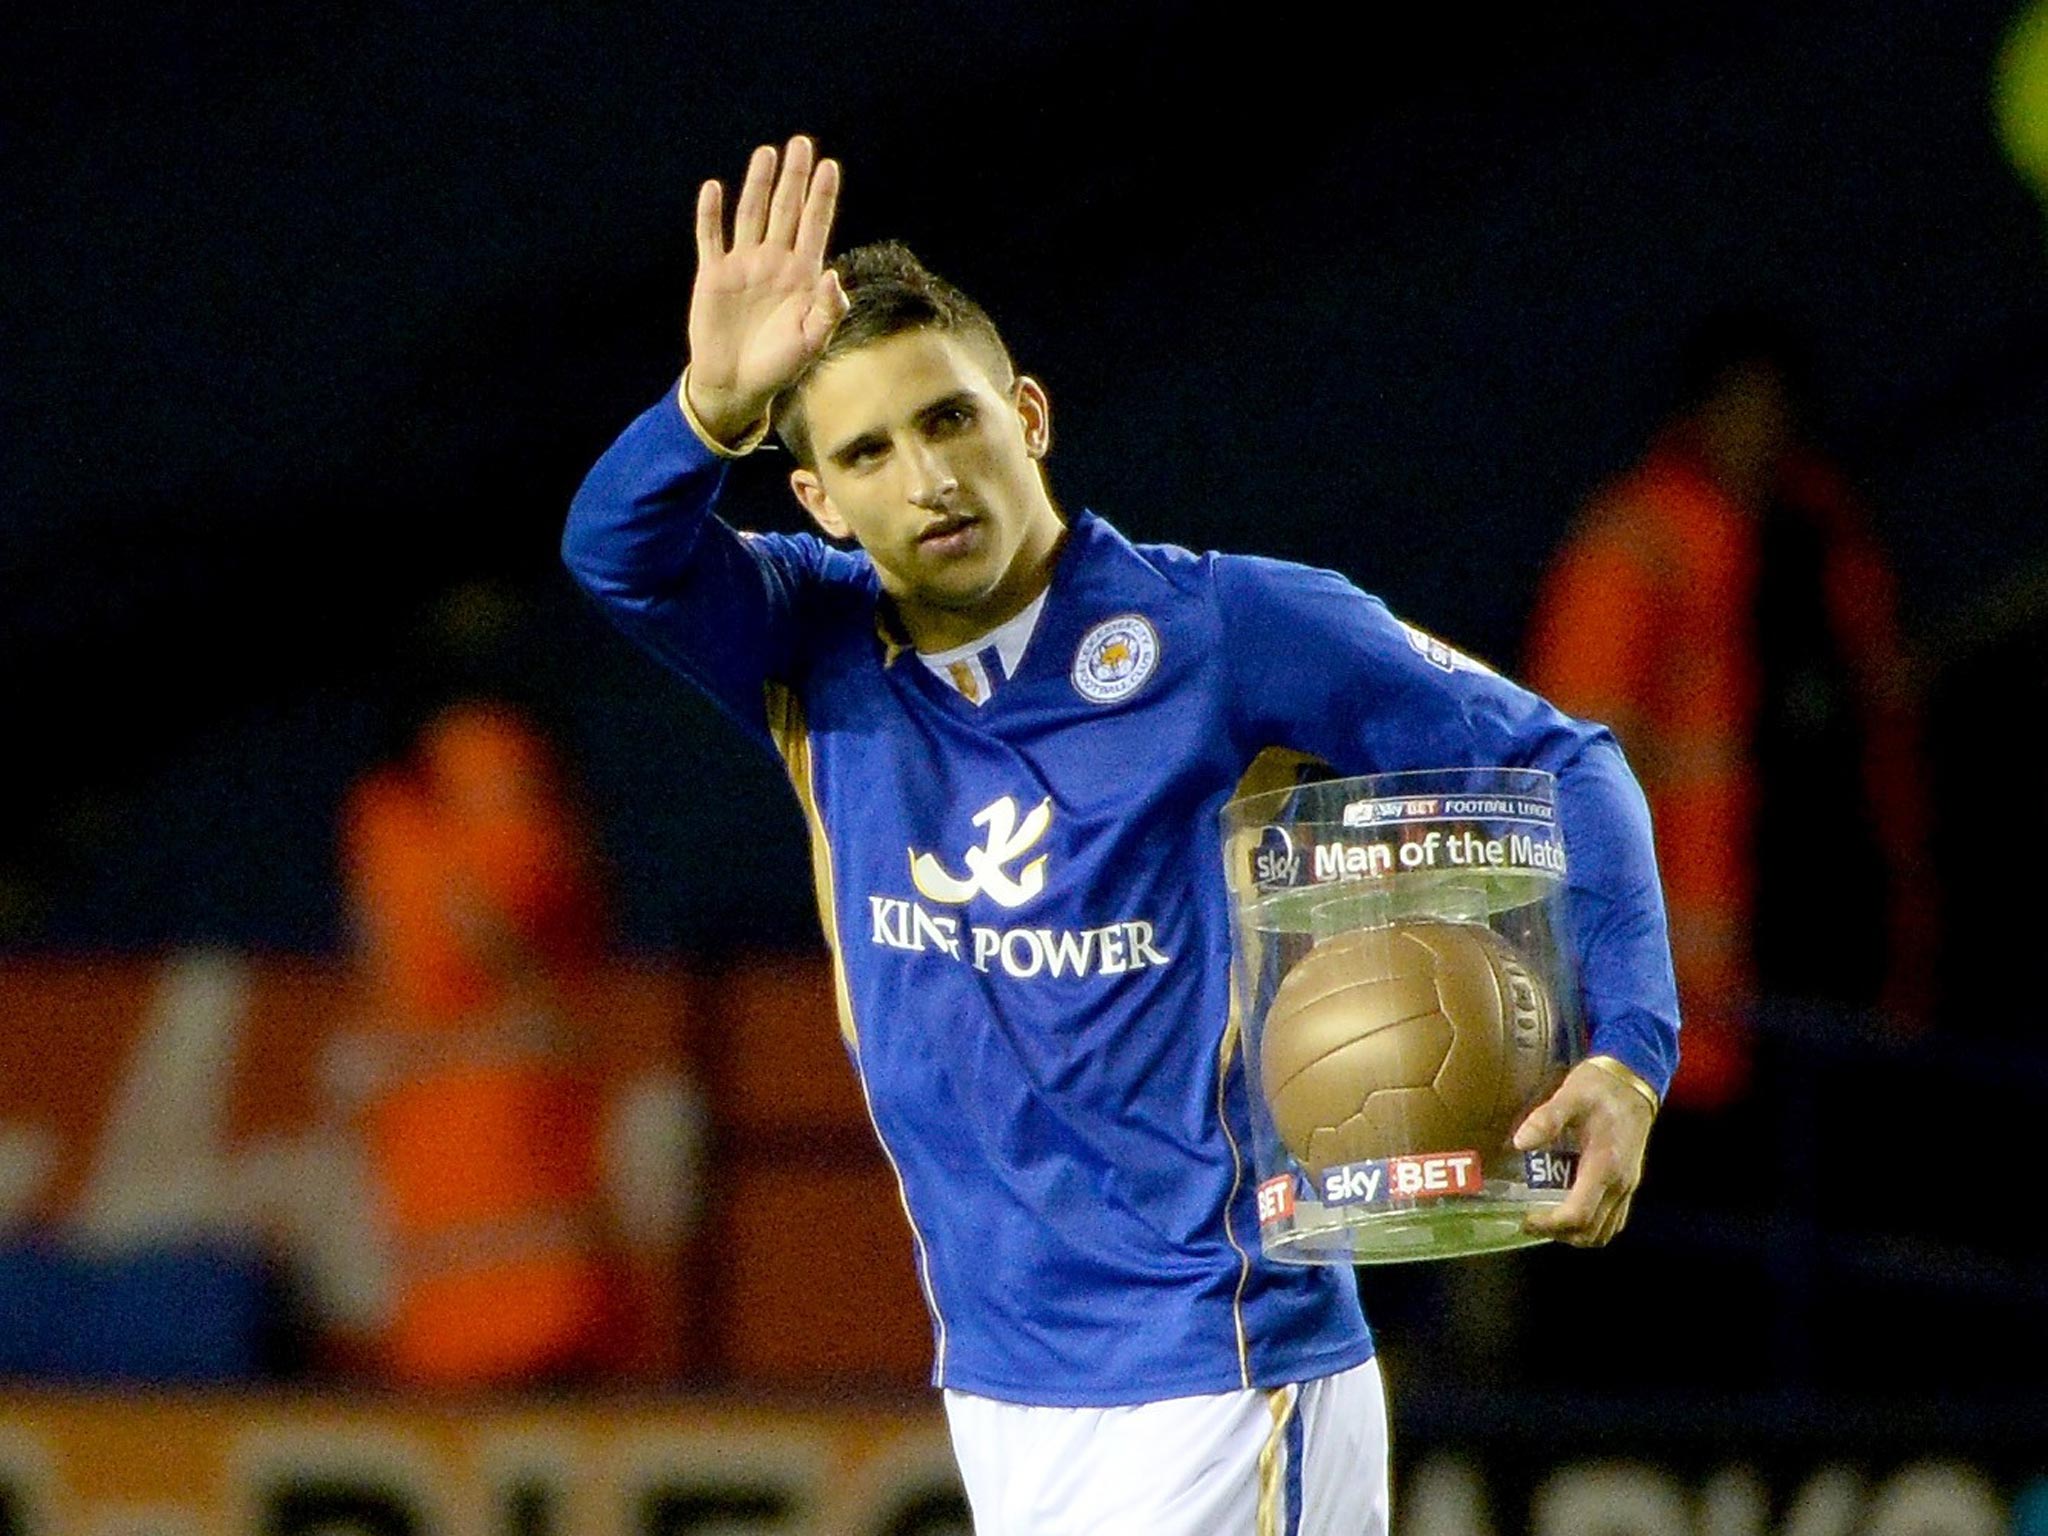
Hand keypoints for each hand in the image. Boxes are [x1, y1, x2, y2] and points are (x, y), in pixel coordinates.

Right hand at [686, 136, 849, 445]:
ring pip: (751, 214)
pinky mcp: (713, 275)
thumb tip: (832, 273)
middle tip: (802, 143)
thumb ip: (828, 309)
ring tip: (767, 153)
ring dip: (758, 184)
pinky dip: (711, 214)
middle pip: (786, 210)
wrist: (737, 384)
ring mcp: (743, 266)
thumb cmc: (781, 367)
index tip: (830, 166)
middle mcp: (774, 263)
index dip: (822, 197)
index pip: (815, 226)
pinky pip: (711, 237)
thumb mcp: (813, 342)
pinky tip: (714, 188)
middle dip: (794, 177)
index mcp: (802, 275)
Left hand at [1512, 1056, 1655, 1247]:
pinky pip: (1613, 1220)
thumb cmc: (1600, 1088)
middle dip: (1558, 1234)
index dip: (1550, 1224)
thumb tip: (1520, 1142)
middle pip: (1591, 1232)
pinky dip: (1590, 1226)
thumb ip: (1546, 1119)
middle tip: (1530, 1221)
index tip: (1524, 1218)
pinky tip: (1568, 1209)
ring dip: (1575, 1234)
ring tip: (1547, 1218)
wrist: (1633, 1080)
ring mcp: (1628, 1186)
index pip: (1579, 1214)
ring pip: (1605, 1231)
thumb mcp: (1570, 1096)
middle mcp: (1620, 1183)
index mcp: (1605, 1166)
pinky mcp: (1628, 1183)